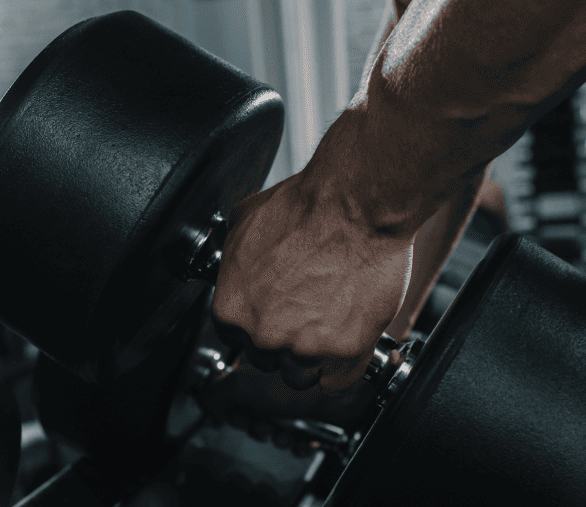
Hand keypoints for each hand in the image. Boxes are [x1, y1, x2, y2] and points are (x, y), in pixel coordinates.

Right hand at [196, 353, 376, 454]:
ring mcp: (295, 395)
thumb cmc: (303, 383)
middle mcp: (275, 378)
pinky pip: (297, 433)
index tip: (237, 416)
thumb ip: (216, 392)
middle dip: (256, 425)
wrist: (347, 396)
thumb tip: (206, 403)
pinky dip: (297, 441)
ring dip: (277, 436)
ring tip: (286, 434)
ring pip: (275, 424)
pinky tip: (302, 439)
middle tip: (264, 425)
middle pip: (252, 410)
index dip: (232, 408)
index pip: (232, 389)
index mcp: (257, 363)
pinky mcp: (313, 411)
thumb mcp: (244, 385)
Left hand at [210, 171, 413, 393]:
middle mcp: (263, 336)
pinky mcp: (345, 352)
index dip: (256, 326)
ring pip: (301, 375)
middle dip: (283, 340)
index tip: (273, 317)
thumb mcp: (245, 221)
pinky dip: (344, 366)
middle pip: (267, 359)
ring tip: (328, 326)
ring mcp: (304, 348)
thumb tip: (233, 258)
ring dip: (312, 358)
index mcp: (232, 309)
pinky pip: (339, 379)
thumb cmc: (305, 208)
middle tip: (305, 313)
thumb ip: (233, 256)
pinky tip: (346, 342)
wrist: (354, 206)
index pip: (235, 338)